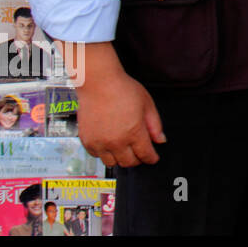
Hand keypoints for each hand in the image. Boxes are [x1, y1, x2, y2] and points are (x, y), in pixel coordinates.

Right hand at [73, 45, 164, 167]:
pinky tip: (109, 144)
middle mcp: (116, 141)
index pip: (145, 155)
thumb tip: (160, 140)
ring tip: (124, 148)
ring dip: (120, 158)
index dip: (151, 158)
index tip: (153, 158)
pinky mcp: (87, 140)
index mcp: (134, 132)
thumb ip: (155, 125)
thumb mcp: (147, 104)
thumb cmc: (123, 89)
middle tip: (139, 152)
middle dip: (137, 159)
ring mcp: (100, 142)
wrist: (98, 83)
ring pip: (112, 163)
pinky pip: (96, 156)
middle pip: (129, 162)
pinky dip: (104, 153)